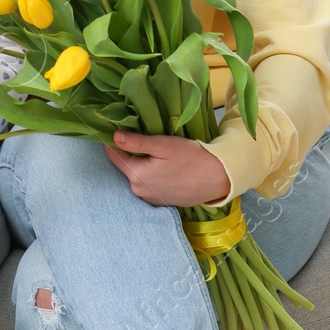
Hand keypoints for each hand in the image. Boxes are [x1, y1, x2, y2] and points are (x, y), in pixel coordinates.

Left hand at [104, 129, 233, 207]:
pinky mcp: (160, 201)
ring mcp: (149, 198)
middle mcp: (138, 191)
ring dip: (139, 164)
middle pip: (124, 166)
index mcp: (136, 175)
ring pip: (136, 175)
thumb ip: (136, 142)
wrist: (217, 178)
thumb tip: (113, 137)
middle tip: (139, 137)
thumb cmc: (190, 158)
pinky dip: (149, 174)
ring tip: (154, 152)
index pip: (113, 155)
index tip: (116, 128)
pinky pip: (147, 184)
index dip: (112, 140)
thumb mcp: (162, 145)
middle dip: (127, 152)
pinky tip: (162, 166)